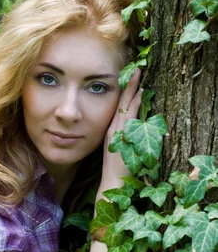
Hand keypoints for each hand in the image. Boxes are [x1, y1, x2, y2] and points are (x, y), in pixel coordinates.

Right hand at [97, 68, 142, 196]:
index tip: (130, 80)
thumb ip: (122, 140)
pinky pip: (130, 116)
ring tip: (138, 76)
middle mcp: (114, 128)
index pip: (118, 108)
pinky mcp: (124, 135)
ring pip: (125, 106)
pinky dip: (135, 104)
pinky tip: (140, 94)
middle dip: (128, 86)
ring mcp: (119, 131)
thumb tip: (130, 132)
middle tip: (136, 70)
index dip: (124, 93)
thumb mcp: (118, 151)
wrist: (113, 181)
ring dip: (132, 91)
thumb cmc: (117, 169)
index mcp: (111, 131)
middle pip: (120, 103)